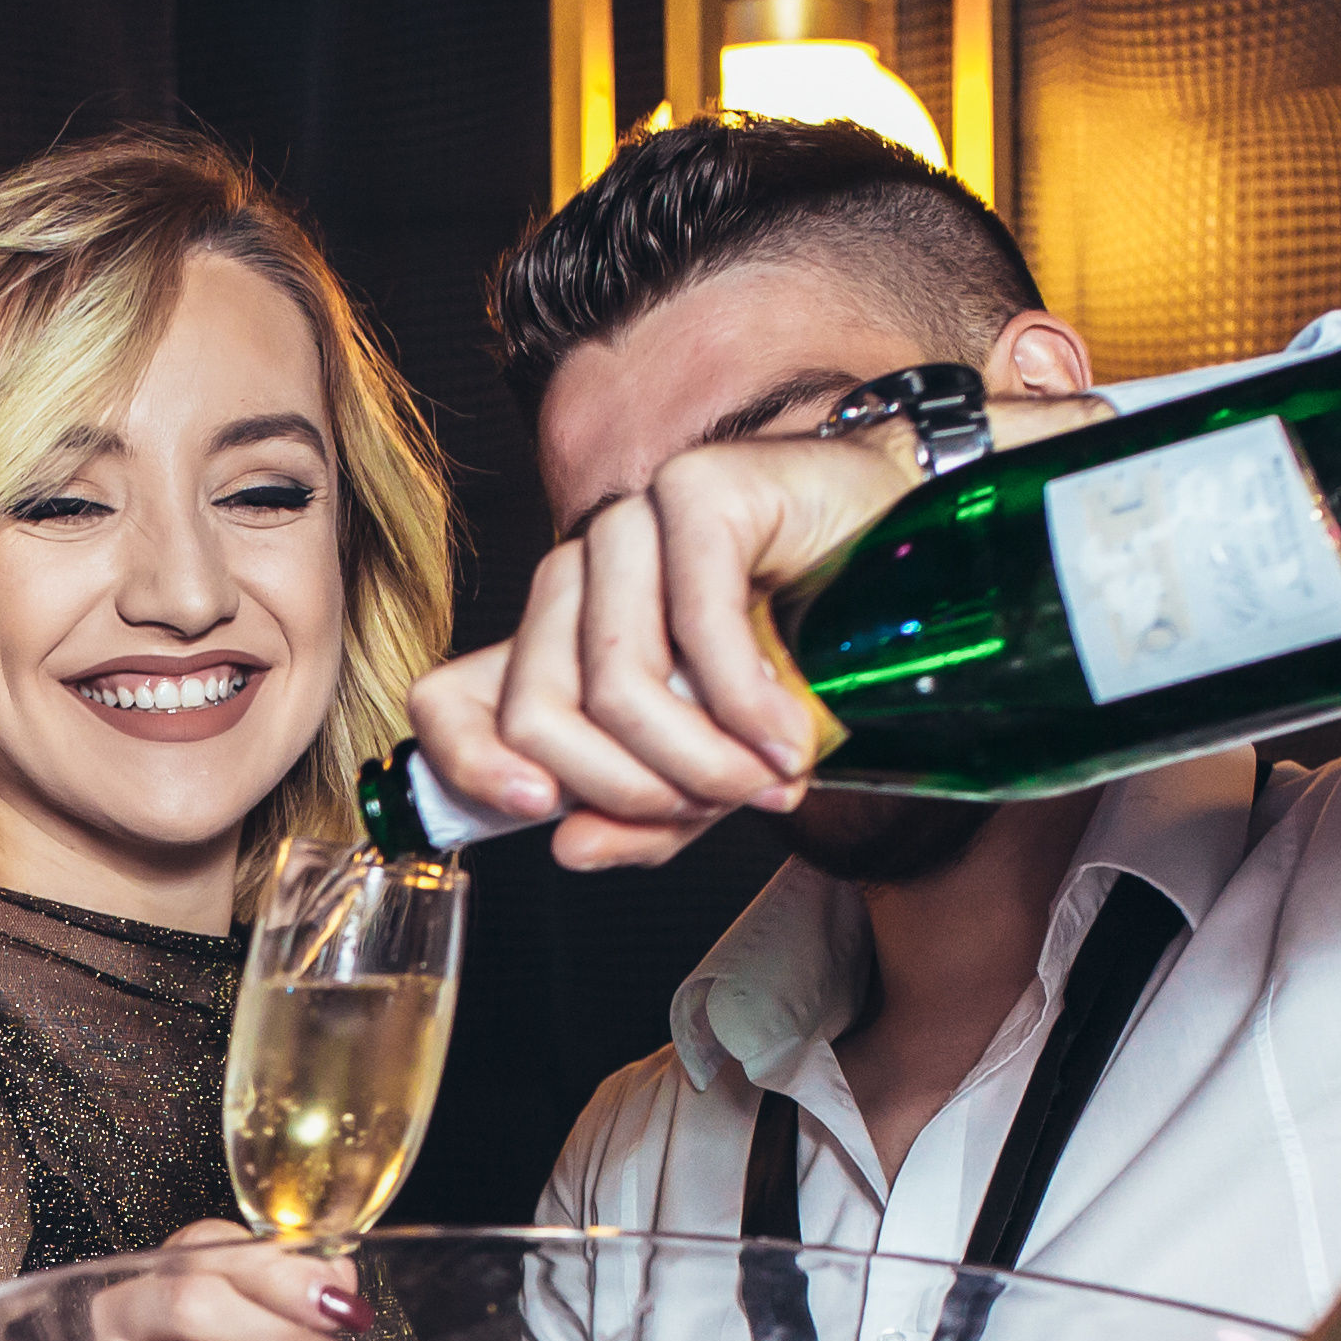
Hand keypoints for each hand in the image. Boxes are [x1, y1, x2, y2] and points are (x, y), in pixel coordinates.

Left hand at [405, 427, 934, 867]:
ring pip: (613, 683)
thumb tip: (572, 848)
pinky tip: (790, 738)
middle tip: (712, 809)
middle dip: (630, 791)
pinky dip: (749, 704)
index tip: (538, 808)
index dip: (466, 763)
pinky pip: (697, 625)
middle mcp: (572, 580)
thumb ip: (641, 820)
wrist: (895, 559)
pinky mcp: (696, 492)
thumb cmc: (798, 660)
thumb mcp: (711, 774)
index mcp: (552, 645)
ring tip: (768, 778)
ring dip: (700, 760)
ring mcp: (627, 529)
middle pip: (537, 714)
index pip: (445, 700)